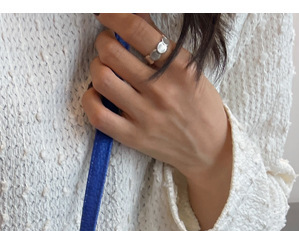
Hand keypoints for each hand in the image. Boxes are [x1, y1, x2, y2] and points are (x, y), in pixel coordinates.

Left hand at [82, 13, 231, 228]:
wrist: (208, 148)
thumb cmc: (198, 104)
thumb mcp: (188, 69)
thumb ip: (161, 45)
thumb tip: (134, 18)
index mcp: (179, 67)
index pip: (139, 32)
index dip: (116, 17)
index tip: (107, 14)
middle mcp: (160, 90)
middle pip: (113, 54)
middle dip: (103, 41)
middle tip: (106, 43)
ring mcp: (144, 115)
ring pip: (103, 80)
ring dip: (96, 67)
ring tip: (103, 67)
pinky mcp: (132, 137)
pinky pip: (98, 115)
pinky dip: (90, 99)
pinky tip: (96, 93)